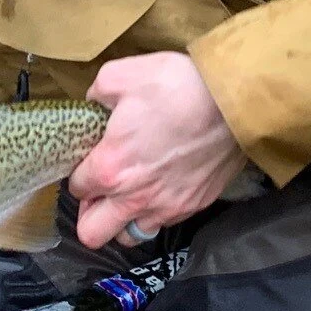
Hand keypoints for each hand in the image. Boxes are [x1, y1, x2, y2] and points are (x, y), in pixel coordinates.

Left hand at [67, 51, 245, 250]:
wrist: (234, 101)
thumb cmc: (176, 86)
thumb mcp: (121, 74)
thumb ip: (95, 93)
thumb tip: (93, 105)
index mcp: (110, 168)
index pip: (76, 188)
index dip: (78, 173)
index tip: (90, 160)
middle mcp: (134, 198)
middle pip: (92, 233)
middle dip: (90, 213)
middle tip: (101, 188)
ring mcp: (166, 207)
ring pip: (129, 236)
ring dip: (122, 219)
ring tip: (130, 193)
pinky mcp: (194, 206)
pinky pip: (163, 224)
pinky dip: (155, 212)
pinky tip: (161, 186)